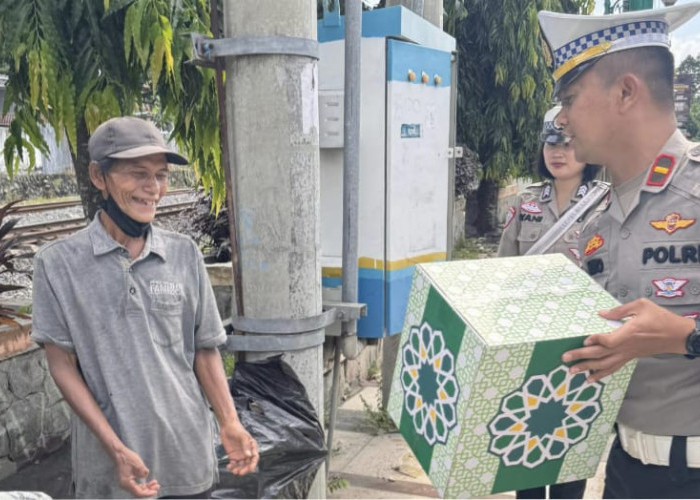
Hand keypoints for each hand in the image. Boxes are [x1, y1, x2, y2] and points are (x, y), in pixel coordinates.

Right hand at [112, 446, 159, 497]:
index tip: (155, 491)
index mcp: (126, 483)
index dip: (148, 493)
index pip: (139, 493)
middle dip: (148, 490)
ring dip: (147, 487)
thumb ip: (143, 472)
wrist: (120, 453)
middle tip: (158, 486)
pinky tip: (150, 482)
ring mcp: (125, 483)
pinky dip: (143, 484)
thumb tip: (145, 476)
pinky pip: (136, 485)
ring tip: (155, 483)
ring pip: (137, 489)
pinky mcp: (127, 480)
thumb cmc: (128, 458)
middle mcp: (125, 485)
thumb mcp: (138, 465)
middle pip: (138, 492)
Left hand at [220, 419, 258, 474]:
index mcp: (252, 447)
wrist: (227, 426)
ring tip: (233, 471)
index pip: (255, 458)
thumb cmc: (237, 429)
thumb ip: (245, 446)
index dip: (253, 464)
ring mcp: (240, 455)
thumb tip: (248, 456)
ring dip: (238, 470)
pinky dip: (232, 467)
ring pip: (241, 466)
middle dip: (245, 469)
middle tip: (239, 472)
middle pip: (248, 464)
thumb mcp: (242, 436)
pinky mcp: (233, 456)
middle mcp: (247, 452)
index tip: (250, 469)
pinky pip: (234, 464)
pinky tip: (228, 466)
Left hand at [562, 298, 692, 382]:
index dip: (595, 341)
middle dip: (581, 356)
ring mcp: (627, 354)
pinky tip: (590, 378)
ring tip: (572, 371)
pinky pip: (613, 368)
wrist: (677, 335)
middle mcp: (625, 347)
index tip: (584, 340)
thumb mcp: (641, 306)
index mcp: (628, 333)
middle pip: (600, 354)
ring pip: (604, 364)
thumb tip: (602, 314)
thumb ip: (620, 310)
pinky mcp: (629, 358)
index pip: (608, 341)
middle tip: (564, 358)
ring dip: (587, 368)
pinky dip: (601, 374)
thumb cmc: (660, 318)